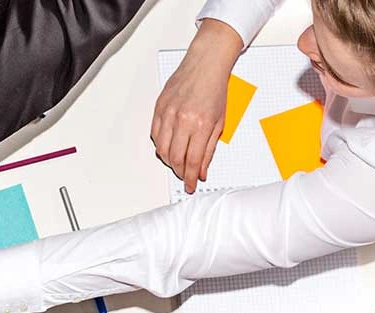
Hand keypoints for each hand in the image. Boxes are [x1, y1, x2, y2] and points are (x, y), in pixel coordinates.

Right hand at [151, 19, 242, 194]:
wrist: (205, 64)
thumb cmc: (214, 88)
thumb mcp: (219, 122)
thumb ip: (209, 149)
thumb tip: (202, 170)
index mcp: (200, 124)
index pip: (192, 161)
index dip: (190, 177)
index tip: (190, 185)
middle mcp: (182, 120)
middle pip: (175, 158)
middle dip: (180, 171)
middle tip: (185, 175)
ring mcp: (168, 114)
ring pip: (162, 149)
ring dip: (169, 160)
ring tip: (177, 162)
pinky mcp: (159, 109)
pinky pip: (155, 136)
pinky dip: (161, 146)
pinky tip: (169, 147)